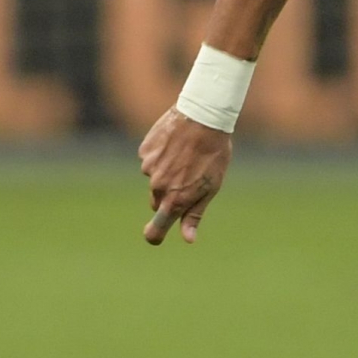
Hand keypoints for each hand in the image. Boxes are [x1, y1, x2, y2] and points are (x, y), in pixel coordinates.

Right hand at [138, 108, 232, 243]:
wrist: (202, 117)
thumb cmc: (213, 155)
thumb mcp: (211, 187)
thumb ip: (195, 214)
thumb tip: (188, 239)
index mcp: (175, 200)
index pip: (155, 229)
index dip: (155, 235)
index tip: (156, 236)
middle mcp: (158, 187)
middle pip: (157, 201)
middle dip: (169, 196)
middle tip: (189, 179)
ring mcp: (148, 168)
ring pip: (155, 178)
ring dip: (167, 172)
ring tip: (186, 155)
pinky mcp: (144, 151)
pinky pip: (151, 159)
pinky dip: (161, 155)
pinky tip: (176, 144)